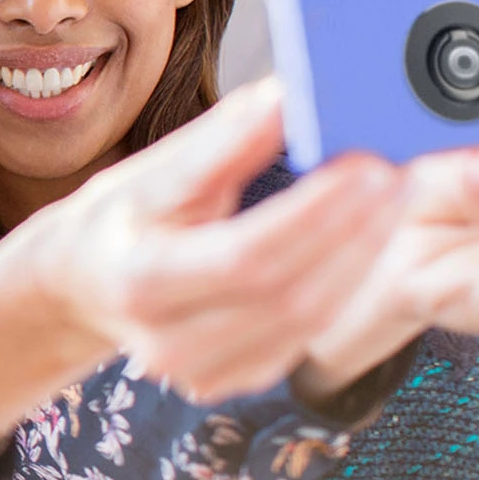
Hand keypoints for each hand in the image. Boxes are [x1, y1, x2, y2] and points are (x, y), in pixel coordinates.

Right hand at [0, 80, 407, 449]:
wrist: (82, 285)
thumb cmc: (122, 218)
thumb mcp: (152, 170)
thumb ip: (225, 139)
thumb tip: (291, 97)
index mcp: (139, 279)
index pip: (244, 254)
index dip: (315, 212)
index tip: (365, 162)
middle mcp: (164, 339)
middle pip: (288, 292)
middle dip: (354, 229)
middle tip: (396, 171)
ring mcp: (198, 371)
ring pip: (309, 319)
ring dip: (361, 255)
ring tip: (390, 197)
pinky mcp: (230, 382)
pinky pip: (307, 336)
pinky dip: (344, 284)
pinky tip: (362, 240)